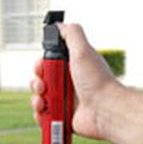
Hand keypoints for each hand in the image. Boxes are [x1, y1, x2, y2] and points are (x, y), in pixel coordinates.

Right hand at [30, 23, 120, 140]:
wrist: (106, 110)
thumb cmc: (97, 81)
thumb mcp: (83, 50)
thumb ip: (71, 33)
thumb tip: (59, 25)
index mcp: (73, 67)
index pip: (48, 64)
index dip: (41, 65)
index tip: (42, 67)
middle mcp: (69, 84)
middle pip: (41, 81)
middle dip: (36, 83)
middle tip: (44, 86)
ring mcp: (67, 101)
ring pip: (40, 99)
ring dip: (36, 100)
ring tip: (43, 103)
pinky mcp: (65, 118)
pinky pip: (45, 117)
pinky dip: (40, 116)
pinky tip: (45, 113)